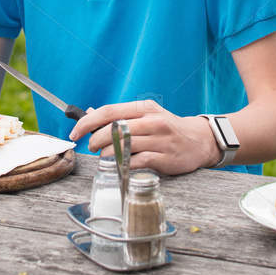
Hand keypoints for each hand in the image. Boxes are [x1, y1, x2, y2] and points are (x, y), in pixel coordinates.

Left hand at [68, 99, 219, 174]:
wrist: (200, 140)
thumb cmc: (167, 128)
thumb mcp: (146, 115)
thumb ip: (119, 116)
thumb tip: (90, 114)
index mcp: (144, 108)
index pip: (109, 111)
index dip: (88, 122)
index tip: (76, 132)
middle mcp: (152, 121)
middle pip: (114, 128)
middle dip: (96, 139)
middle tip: (91, 146)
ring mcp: (160, 139)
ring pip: (124, 145)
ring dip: (107, 153)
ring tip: (104, 156)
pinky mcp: (165, 157)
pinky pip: (137, 161)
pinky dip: (123, 165)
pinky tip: (119, 166)